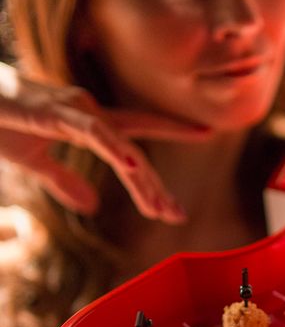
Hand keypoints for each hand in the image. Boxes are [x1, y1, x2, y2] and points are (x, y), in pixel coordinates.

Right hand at [0, 62, 208, 221]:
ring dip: (142, 180)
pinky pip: (94, 133)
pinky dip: (116, 149)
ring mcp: (76, 111)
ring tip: (159, 208)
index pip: (139, 129)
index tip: (206, 133)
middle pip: (135, 153)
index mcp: (89, 123)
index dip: (174, 129)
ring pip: (122, 148)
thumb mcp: (36, 161)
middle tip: (178, 216)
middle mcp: (90, 113)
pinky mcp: (57, 114)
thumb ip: (64, 182)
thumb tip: (92, 206)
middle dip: (157, 186)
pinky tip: (133, 167)